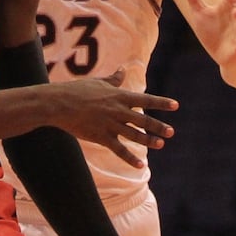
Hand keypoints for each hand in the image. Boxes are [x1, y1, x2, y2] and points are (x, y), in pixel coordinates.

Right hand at [46, 68, 176, 167]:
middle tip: (171, 131)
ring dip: (149, 141)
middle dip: (159, 126)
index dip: (161, 103)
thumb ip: (114, 79)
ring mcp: (110, 125)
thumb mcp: (98, 82)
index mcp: (119, 96)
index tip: (176, 105)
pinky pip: (119, 150)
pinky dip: (130, 158)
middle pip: (143, 120)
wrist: (59, 104)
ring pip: (134, 135)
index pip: (146, 100)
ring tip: (161, 144)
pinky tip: (141, 165)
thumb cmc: (77, 90)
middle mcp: (118, 111)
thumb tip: (123, 69)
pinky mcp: (101, 137)